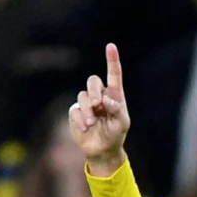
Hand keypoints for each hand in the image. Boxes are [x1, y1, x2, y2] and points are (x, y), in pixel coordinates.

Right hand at [69, 44, 129, 175]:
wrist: (102, 150)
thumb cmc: (116, 134)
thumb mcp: (122, 123)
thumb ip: (117, 109)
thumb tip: (105, 100)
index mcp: (114, 95)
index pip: (113, 74)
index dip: (112, 60)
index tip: (111, 46)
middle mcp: (100, 95)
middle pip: (93, 81)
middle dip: (94, 91)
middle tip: (97, 104)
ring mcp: (86, 103)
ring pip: (82, 96)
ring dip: (87, 110)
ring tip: (92, 123)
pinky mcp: (75, 111)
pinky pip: (74, 110)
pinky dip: (80, 119)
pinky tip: (85, 128)